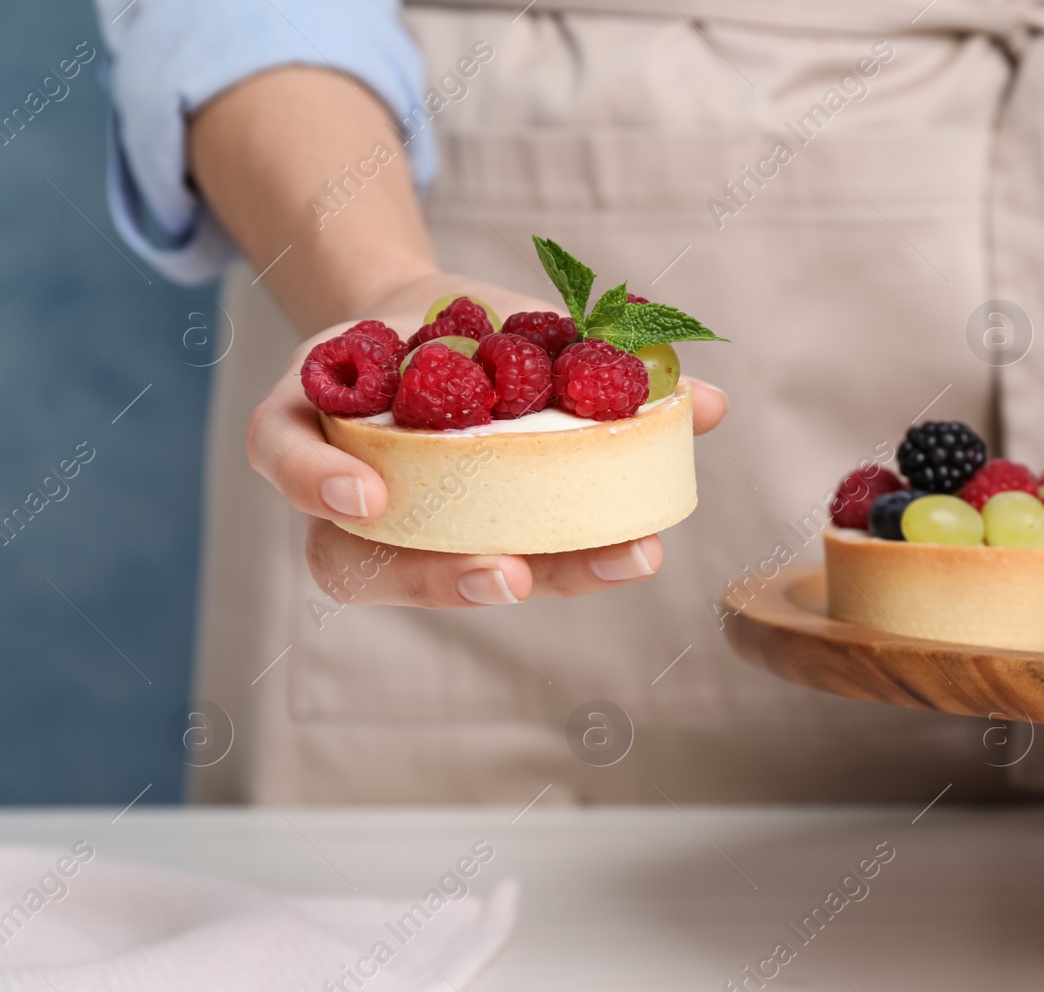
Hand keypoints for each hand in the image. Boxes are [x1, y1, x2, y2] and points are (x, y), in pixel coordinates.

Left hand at [246, 274, 728, 607]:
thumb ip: (623, 389)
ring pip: (340, 552)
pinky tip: (355, 483)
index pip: (530, 568)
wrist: (412, 300)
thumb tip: (713, 407)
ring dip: (373, 544)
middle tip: (516, 577)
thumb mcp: (564, 358)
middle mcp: (406, 524)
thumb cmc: (502, 350)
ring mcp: (341, 485)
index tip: (629, 554)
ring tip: (391, 510)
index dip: (571, 575)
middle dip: (461, 586)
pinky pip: (279, 461)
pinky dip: (309, 475)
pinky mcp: (283, 429)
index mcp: (480, 522)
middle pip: (427, 584)